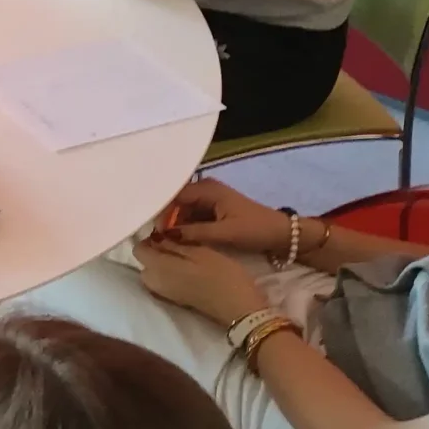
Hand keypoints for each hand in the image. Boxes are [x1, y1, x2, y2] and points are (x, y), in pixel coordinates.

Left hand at [133, 238, 267, 327]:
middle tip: (179, 241)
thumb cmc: (222, 274)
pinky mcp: (174, 299)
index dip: (151, 237)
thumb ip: (174, 243)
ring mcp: (164, 293)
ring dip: (163, 262)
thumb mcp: (200, 251)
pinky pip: (162, 281)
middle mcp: (154, 282)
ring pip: (153, 272)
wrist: (237, 307)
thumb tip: (157, 236)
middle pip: (144, 262)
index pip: (138, 249)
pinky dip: (169, 272)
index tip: (169, 232)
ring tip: (185, 253)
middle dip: (156, 250)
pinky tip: (188, 267)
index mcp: (157, 267)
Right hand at [150, 178, 291, 256]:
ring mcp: (209, 199)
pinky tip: (178, 239)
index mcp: (208, 188)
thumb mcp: (224, 233)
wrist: (280, 234)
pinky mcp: (213, 209)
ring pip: (182, 209)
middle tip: (154, 237)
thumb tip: (164, 236)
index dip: (159, 210)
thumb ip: (193, 233)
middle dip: (164, 218)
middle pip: (175, 200)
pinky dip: (184, 226)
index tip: (148, 227)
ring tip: (163, 240)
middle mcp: (206, 188)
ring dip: (174, 224)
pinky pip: (191, 215)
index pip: (173, 194)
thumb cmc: (254, 229)